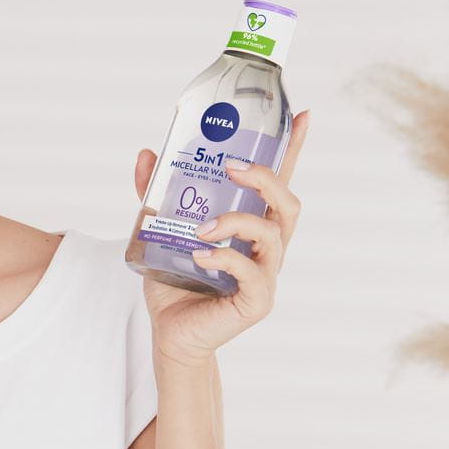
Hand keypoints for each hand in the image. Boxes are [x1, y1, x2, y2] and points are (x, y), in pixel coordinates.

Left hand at [132, 109, 310, 368]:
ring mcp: (266, 276)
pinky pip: (252, 274)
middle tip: (232, 168)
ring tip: (201, 227)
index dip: (293, 150)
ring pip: (273, 236)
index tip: (301, 116)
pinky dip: (225, 258)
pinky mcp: (257, 302)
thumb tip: (147, 155)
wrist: (169, 333)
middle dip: (266, 179)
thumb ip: (155, 195)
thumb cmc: (173, 281)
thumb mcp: (160, 230)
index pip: (280, 182)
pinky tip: (200, 255)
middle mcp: (267, 249)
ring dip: (237, 222)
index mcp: (251, 226)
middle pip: (289, 204)